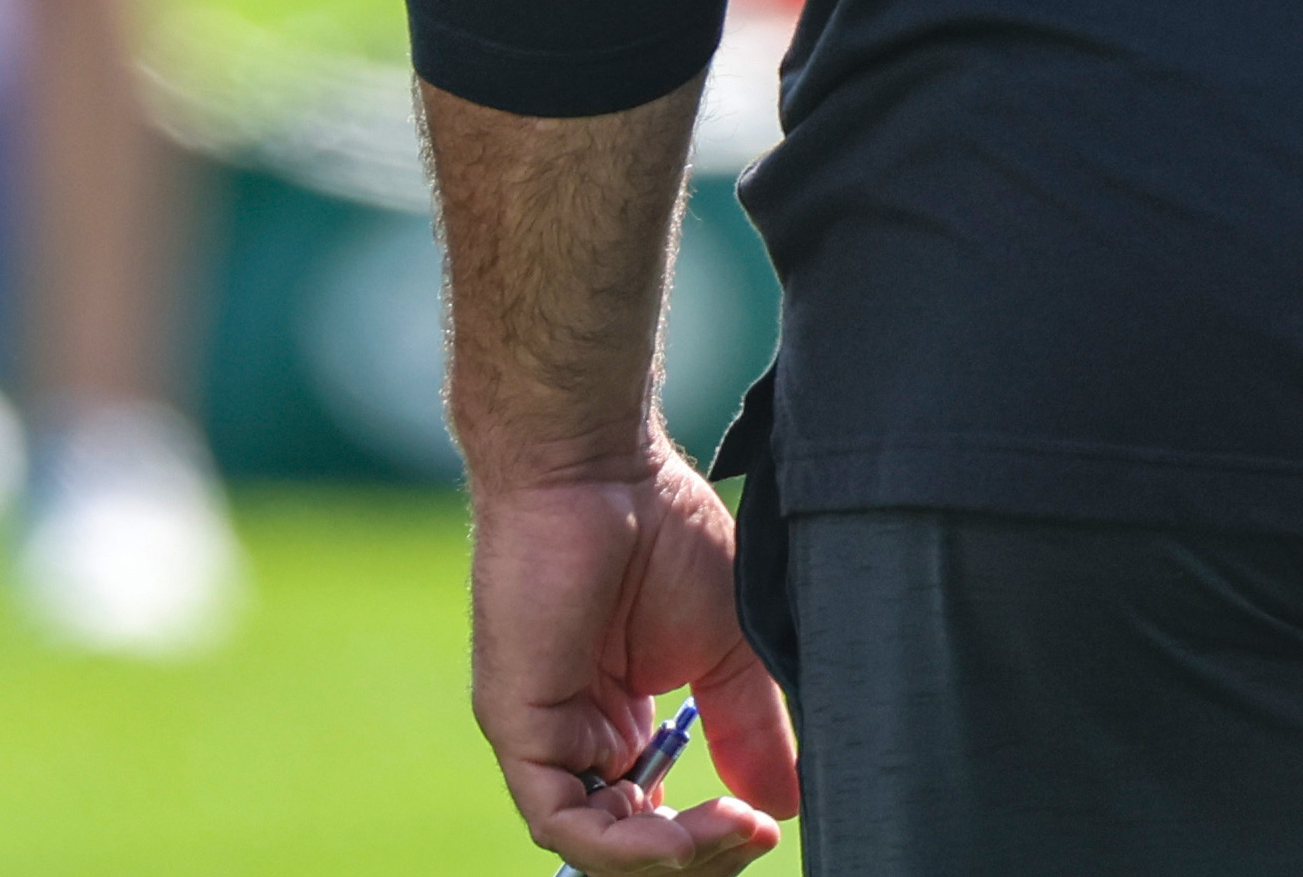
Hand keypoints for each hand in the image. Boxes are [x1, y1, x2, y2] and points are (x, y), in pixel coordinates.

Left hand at [464, 447, 796, 868]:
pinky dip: (627, 844)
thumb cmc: (657, 529)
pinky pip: (564, 821)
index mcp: (620, 723)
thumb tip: (784, 804)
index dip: (710, 840)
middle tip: (754, 833)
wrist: (599, 465)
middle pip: (627, 847)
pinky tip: (686, 828)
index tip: (767, 822)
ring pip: (596, 848)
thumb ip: (748, 728)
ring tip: (734, 828)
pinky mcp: (518, 728)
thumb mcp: (727, 648)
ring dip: (672, 856)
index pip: (655, 822)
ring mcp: (543, 739)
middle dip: (697, 858)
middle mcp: (578, 741)